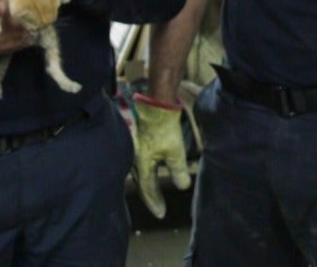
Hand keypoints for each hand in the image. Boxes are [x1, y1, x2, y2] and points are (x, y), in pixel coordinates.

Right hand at [131, 93, 191, 218]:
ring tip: (153, 191)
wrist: (155, 103)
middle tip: (157, 206)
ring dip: (146, 183)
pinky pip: (139, 161)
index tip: (161, 213)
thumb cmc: (164, 127)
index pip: (147, 188)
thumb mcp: (175, 151)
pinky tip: (149, 168)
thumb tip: (182, 186)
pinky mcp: (137, 141)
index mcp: (141, 162)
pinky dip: (145, 170)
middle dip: (149, 194)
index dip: (154, 202)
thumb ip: (177, 170)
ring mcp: (134, 148)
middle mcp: (134, 158)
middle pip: (140, 181)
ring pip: (138, 172)